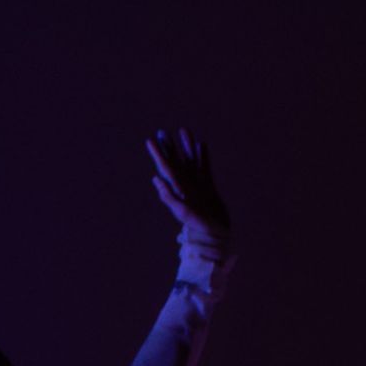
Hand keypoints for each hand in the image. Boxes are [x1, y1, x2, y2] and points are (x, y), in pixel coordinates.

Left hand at [145, 129, 230, 256]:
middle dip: (169, 148)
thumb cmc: (198, 226)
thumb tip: (155, 179)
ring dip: (187, 147)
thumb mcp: (181, 211)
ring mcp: (197, 185)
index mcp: (177, 189)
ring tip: (184, 131)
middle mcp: (186, 185)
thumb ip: (168, 196)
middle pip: (176, 162)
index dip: (158, 154)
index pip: (165, 168)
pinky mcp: (208, 187)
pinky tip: (201, 145)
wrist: (215, 234)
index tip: (150, 141)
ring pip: (191, 161)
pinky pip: (204, 168)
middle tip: (161, 132)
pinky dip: (203, 156)